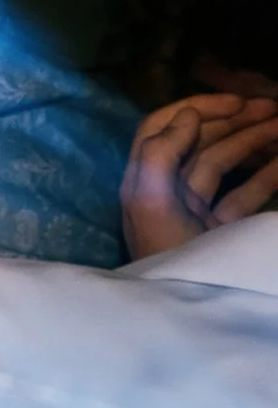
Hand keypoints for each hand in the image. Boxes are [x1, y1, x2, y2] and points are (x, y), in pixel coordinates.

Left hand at [121, 93, 277, 259]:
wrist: (185, 308)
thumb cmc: (164, 251)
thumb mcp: (150, 199)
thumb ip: (161, 153)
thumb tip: (188, 113)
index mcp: (143, 180)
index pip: (162, 129)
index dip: (197, 108)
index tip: (236, 100)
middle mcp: (166, 190)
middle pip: (198, 143)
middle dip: (235, 120)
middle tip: (275, 104)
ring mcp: (196, 210)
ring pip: (225, 164)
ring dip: (255, 141)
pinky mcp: (222, 229)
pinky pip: (245, 193)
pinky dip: (266, 175)